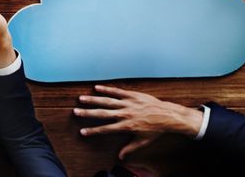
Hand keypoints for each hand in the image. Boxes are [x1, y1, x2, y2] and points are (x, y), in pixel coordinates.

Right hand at [75, 85, 204, 159]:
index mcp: (126, 126)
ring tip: (82, 98)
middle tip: (76, 111)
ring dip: (93, 100)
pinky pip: (117, 92)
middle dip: (88, 113)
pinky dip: (107, 89)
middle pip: (102, 113)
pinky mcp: (132, 95)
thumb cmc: (156, 130)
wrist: (168, 116)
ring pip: (107, 101)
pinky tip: (96, 88)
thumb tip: (120, 157)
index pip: (106, 129)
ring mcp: (128, 103)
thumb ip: (130, 148)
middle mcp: (124, 114)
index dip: (93, 131)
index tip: (82, 131)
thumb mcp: (143, 141)